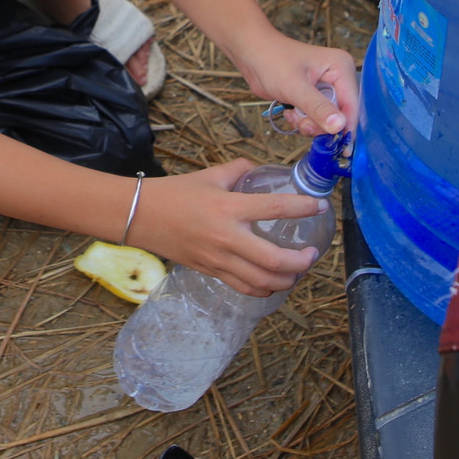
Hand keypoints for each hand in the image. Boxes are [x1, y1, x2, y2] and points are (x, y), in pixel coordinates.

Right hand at [127, 160, 331, 296]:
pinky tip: (273, 281)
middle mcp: (226, 238)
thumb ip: (240, 170)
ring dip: (286, 280)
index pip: (274, 208)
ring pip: (261, 281)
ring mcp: (218, 259)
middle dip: (300, 262)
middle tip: (312, 253)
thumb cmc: (174, 193)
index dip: (301, 207)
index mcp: (228, 208)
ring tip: (298, 271)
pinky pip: (244, 287)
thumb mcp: (210, 175)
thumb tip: (261, 170)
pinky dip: (264, 288)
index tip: (318, 206)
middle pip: (273, 260)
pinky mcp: (211, 271)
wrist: (140, 216)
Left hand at [240, 37, 359, 136]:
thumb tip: (339, 127)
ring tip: (293, 115)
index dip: (345, 127)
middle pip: (341, 115)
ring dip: (309, 124)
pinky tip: (291, 112)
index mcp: (341, 67)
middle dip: (320, 125)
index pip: (352, 104)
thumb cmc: (270, 60)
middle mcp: (337, 78)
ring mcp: (325, 88)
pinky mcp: (314, 97)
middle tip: (303, 124)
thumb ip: (317, 108)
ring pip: (327, 120)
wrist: (250, 54)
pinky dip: (303, 121)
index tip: (339, 147)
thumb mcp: (295, 87)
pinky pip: (316, 118)